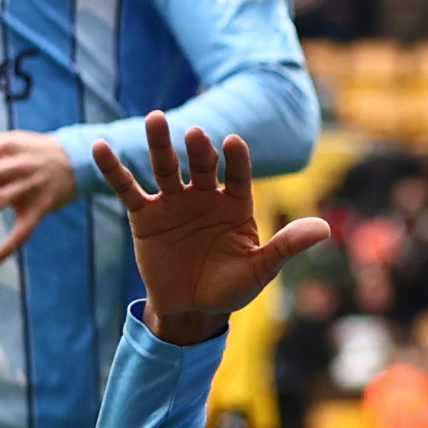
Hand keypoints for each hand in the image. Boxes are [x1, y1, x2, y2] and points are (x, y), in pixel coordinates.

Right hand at [93, 113, 333, 346]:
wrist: (191, 309)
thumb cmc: (230, 288)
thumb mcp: (259, 270)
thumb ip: (286, 246)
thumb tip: (325, 229)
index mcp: (236, 204)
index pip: (239, 175)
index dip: (237, 160)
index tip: (233, 143)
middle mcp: (206, 195)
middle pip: (202, 165)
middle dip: (199, 150)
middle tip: (195, 133)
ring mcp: (174, 201)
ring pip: (167, 168)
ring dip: (160, 144)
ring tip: (156, 119)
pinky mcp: (146, 214)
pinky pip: (129, 188)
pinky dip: (115, 169)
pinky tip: (102, 147)